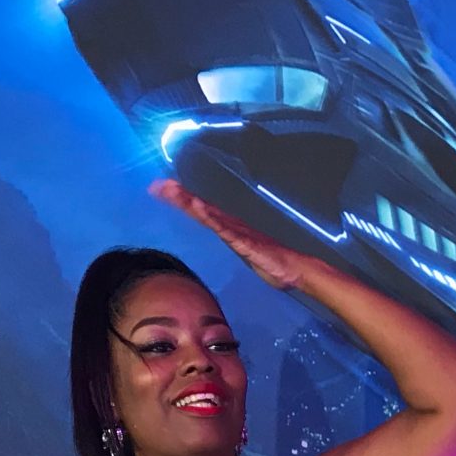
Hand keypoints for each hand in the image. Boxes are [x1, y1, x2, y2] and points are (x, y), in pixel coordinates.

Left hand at [151, 179, 309, 290]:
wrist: (296, 270)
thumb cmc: (276, 267)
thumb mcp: (250, 258)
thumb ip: (240, 249)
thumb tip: (234, 244)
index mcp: (230, 230)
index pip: (202, 213)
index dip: (184, 201)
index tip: (164, 189)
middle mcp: (231, 226)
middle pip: (200, 209)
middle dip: (179, 197)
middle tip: (158, 185)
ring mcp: (237, 232)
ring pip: (208, 214)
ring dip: (189, 202)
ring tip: (171, 190)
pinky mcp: (244, 242)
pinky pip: (223, 228)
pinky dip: (209, 216)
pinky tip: (198, 206)